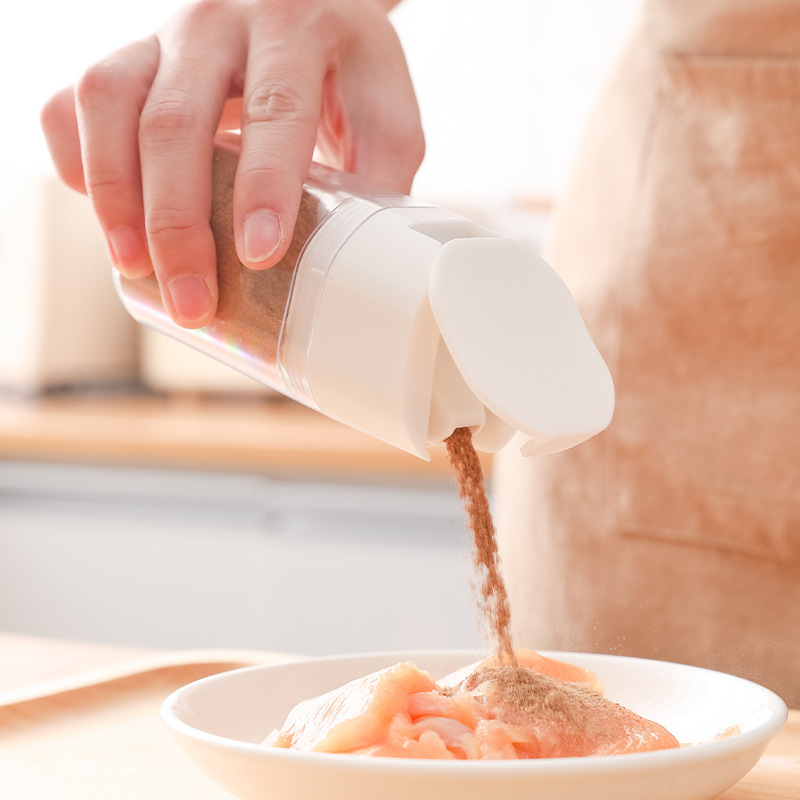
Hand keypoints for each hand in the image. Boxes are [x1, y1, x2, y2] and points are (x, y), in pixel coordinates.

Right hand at [41, 0, 423, 327]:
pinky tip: (100, 212)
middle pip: (177, 120)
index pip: (274, 109)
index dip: (263, 186)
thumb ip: (383, 177)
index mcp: (298, 28)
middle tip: (193, 302)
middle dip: (178, 225)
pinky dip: (76, 158)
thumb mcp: (386, 114)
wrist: (308, 9)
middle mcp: (221, 20)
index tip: (257, 258)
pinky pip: (72, 99)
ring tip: (135, 269)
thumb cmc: (347, 74)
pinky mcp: (128, 58)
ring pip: (109, 102)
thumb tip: (369, 264)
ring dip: (115, 196)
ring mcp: (162, 35)